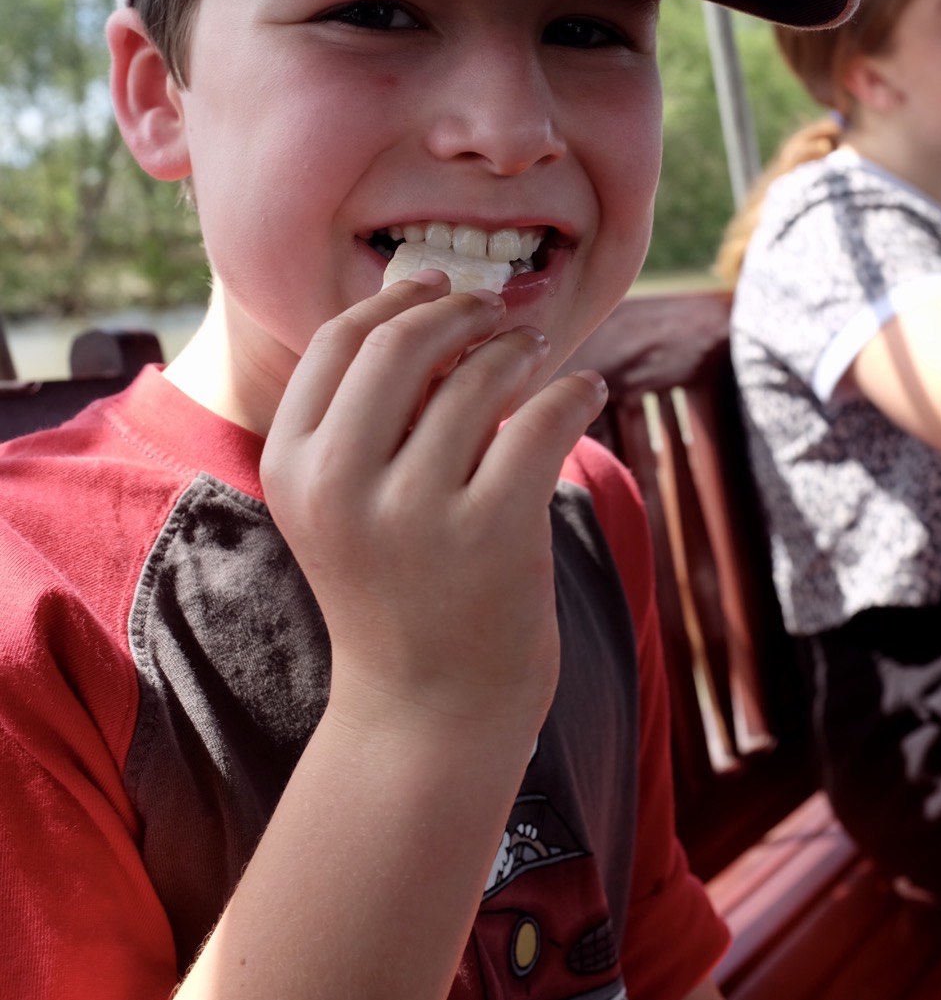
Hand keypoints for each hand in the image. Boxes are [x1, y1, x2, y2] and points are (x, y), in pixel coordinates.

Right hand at [260, 273, 607, 735]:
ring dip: (519, 351)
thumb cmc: (395, 592)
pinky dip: (574, 392)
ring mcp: (415, 512)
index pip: (340, 342)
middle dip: (460, 311)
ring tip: (538, 356)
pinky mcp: (492, 534)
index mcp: (294, 467)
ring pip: (479, 377)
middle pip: (402, 342)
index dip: (397, 299)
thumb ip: (373, 415)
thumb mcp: (345, 505)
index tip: (441, 287)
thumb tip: (437, 300)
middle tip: (498, 312)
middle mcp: (341, 485)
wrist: (427, 713)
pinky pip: (542, 421)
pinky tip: (588, 391)